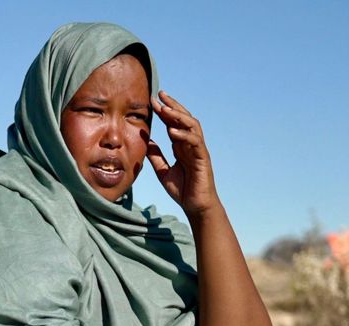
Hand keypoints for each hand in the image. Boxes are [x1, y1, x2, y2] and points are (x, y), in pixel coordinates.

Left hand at [146, 91, 219, 217]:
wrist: (195, 206)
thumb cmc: (182, 190)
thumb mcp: (162, 170)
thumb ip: (155, 155)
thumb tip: (145, 140)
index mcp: (181, 146)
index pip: (173, 123)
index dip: (164, 111)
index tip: (152, 101)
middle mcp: (190, 144)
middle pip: (184, 119)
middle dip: (172, 106)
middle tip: (160, 96)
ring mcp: (198, 150)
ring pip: (192, 126)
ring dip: (179, 116)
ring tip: (165, 110)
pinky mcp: (202, 158)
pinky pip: (195, 142)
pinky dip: (184, 135)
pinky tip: (172, 131)